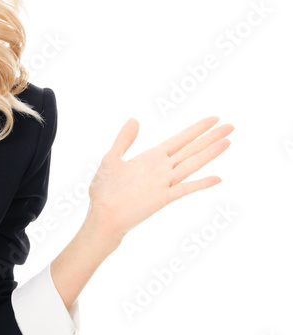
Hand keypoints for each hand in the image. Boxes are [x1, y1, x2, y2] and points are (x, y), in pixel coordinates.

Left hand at [86, 115, 233, 243]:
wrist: (103, 216)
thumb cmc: (104, 190)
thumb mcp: (111, 158)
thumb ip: (124, 139)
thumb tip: (135, 119)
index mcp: (152, 157)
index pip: (180, 140)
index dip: (197, 129)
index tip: (214, 118)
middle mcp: (162, 168)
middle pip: (191, 149)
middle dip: (211, 137)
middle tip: (231, 125)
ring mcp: (164, 183)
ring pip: (192, 164)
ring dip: (210, 154)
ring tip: (228, 141)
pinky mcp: (162, 198)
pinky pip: (185, 189)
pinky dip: (201, 183)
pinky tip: (217, 178)